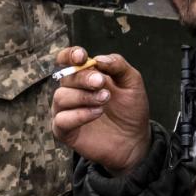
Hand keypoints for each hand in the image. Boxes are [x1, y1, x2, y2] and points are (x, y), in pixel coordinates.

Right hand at [51, 46, 151, 175]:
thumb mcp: (132, 82)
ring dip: (83, 96)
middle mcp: (71, 91)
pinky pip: (61, 120)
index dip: (69, 55)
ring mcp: (66, 111)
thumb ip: (118, 66)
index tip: (81, 57)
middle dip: (83, 78)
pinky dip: (78, 115)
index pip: (67, 60)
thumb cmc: (130, 109)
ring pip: (61, 97)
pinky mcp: (65, 131)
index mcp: (84, 75)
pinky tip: (96, 113)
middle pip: (66, 78)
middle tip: (101, 82)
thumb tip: (98, 58)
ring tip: (104, 100)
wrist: (135, 139)